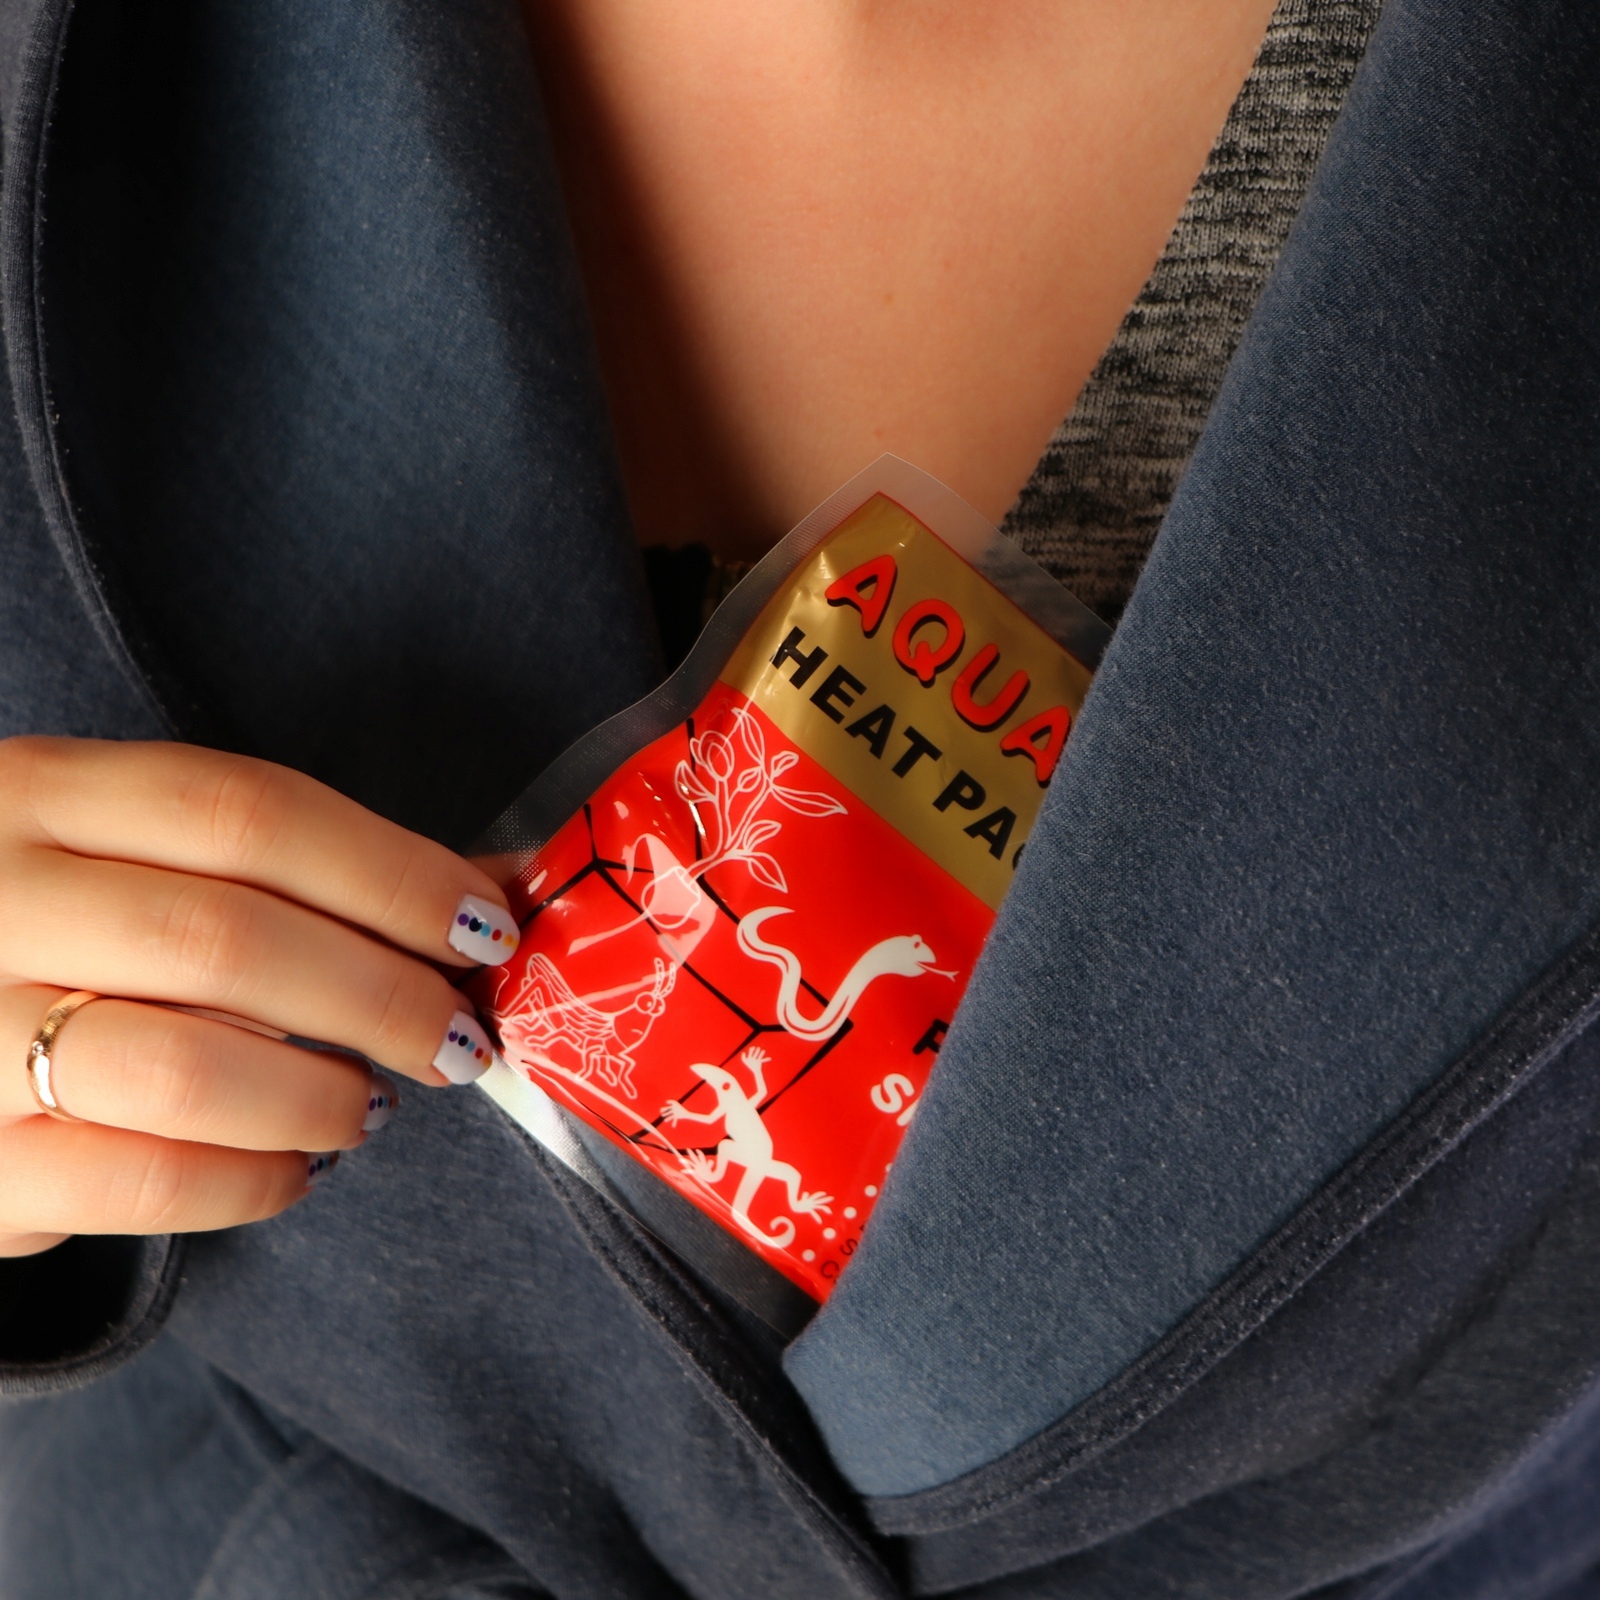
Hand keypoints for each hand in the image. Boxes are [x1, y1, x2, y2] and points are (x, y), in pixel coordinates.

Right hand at [0, 738, 522, 1257]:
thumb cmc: (55, 930)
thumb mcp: (136, 857)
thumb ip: (298, 866)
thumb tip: (500, 884)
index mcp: (42, 794)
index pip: (248, 812)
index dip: (391, 872)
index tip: (485, 926)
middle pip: (231, 938)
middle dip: (382, 997)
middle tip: (460, 1036)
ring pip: (187, 1067)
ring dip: (321, 1095)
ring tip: (374, 1104)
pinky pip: (140, 1180)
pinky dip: (251, 1181)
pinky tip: (297, 1167)